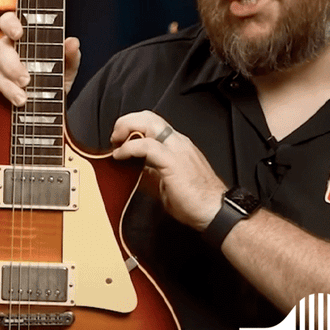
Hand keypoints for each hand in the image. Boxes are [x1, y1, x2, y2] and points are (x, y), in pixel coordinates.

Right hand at [0, 12, 79, 104]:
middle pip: (0, 48)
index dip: (10, 24)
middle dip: (12, 66)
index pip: (9, 21)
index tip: (18, 33)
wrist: (38, 112)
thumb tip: (72, 42)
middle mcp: (2, 47)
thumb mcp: (64, 74)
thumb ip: (70, 58)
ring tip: (20, 100)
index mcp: (21, 39)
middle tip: (26, 81)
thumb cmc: (49, 86)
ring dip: (5, 84)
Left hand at [110, 110, 225, 230]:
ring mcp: (177, 149)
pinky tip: (120, 156)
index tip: (118, 140)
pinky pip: (147, 146)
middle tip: (114, 138)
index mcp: (177, 145)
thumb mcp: (164, 181)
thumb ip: (148, 171)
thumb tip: (129, 168)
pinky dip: (129, 148)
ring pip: (148, 123)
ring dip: (125, 129)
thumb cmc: (195, 200)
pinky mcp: (174, 162)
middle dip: (126, 122)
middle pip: (148, 116)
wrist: (215, 212)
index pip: (152, 122)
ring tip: (115, 144)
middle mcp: (178, 142)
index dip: (131, 126)